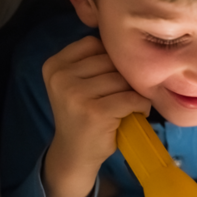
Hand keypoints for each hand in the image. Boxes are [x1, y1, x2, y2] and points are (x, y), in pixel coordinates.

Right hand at [41, 35, 149, 196]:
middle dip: (125, 77)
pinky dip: (141, 105)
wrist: (76, 153)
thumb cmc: (83, 114)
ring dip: (135, 92)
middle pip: (111, 61)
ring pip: (123, 79)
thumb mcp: (76, 83)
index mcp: (54, 65)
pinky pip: (131, 97)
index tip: (110, 78)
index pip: (94, 43)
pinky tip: (136, 112)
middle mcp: (60, 77)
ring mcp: (76, 94)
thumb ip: (93, 61)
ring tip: (129, 104)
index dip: (111, 59)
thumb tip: (130, 44)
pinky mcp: (95, 112)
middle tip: (124, 94)